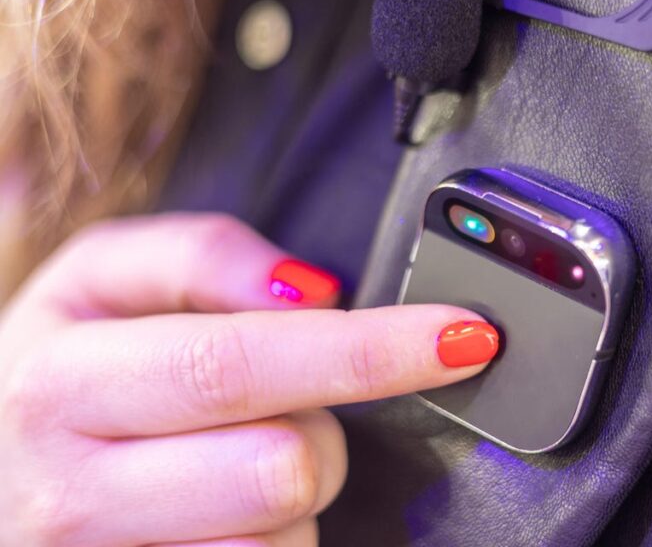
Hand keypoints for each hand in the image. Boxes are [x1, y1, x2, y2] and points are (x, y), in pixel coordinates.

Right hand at [0, 214, 497, 545]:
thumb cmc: (67, 369)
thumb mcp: (100, 280)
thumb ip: (202, 258)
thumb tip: (311, 290)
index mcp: (63, 379)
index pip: (238, 363)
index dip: (364, 350)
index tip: (461, 335)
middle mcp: (69, 490)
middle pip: (283, 464)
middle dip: (322, 434)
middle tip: (290, 413)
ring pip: (285, 536)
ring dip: (293, 497)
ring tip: (232, 467)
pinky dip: (271, 544)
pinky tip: (223, 518)